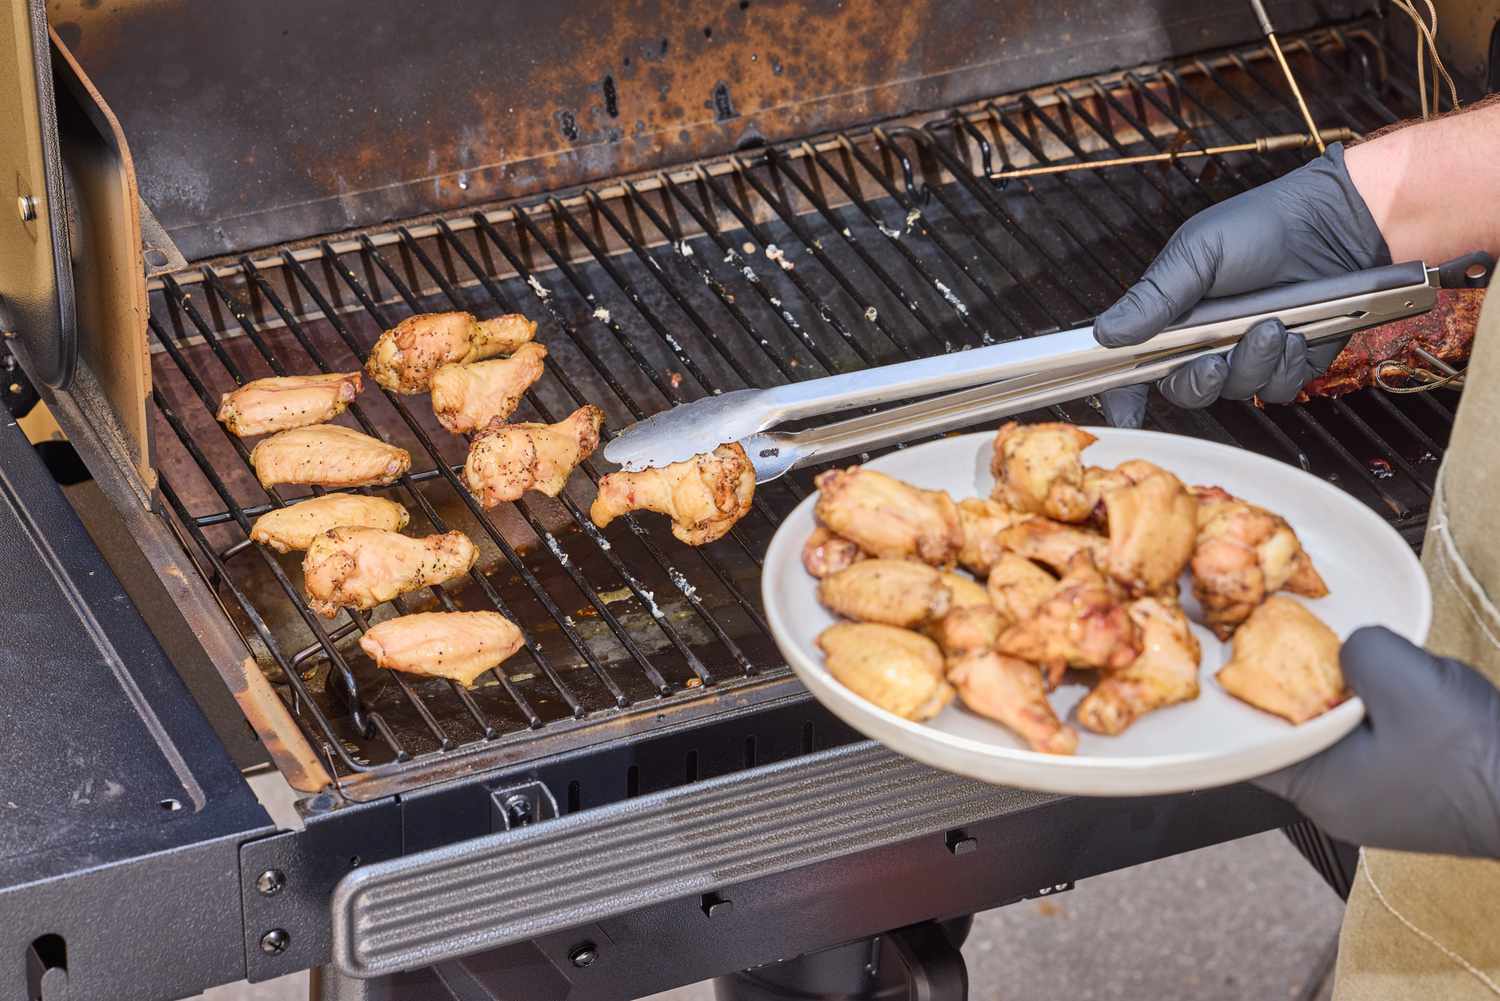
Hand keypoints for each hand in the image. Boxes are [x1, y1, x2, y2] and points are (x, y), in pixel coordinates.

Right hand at [1094, 143, 1390, 427]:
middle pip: (1186, 389)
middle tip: (1216, 357)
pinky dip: (1287, 366)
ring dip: (1254, 363)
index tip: (1126, 414)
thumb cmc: (1264, 225)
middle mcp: (1206, 341)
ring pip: (1236, 391)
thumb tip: (1106, 332)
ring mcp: (1247, 354)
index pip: (1135, 364)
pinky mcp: (1288, 363)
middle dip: (1201, 379)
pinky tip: (1296, 334)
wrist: (1336, 224)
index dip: (1124, 393)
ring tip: (1273, 325)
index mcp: (1174, 315)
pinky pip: (1277, 388)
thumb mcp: (1197, 253)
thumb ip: (1153, 298)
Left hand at [1253, 626, 1499, 858]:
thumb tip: (1353, 648)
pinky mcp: (1415, 790)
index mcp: (1319, 790)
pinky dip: (1381, 710)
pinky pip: (1378, 741)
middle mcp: (1340, 803)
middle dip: (1295, 686)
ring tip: (1351, 655)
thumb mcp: (1403, 678)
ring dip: (1346, 695)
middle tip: (1288, 639)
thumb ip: (1357, 651)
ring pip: (1339, 734)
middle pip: (1294, 733)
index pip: (1250, 746)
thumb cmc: (1476, 753)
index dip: (1238, 700)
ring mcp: (1379, 800)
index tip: (1229, 657)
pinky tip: (1401, 681)